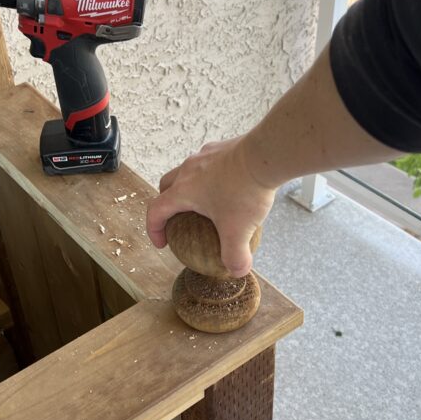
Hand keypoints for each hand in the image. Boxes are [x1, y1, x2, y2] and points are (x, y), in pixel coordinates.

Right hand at [146, 136, 276, 276]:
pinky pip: (208, 164)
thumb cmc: (246, 191)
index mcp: (183, 191)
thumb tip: (237, 271)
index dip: (154, 229)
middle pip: (166, 187)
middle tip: (179, 220)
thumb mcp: (239, 231)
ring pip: (187, 172)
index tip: (162, 242)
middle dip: (167, 205)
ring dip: (189, 188)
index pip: (156, 210)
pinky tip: (229, 186)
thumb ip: (235, 256)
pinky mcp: (222, 148)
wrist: (266, 155)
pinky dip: (210, 177)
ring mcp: (204, 155)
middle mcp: (188, 170)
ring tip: (206, 203)